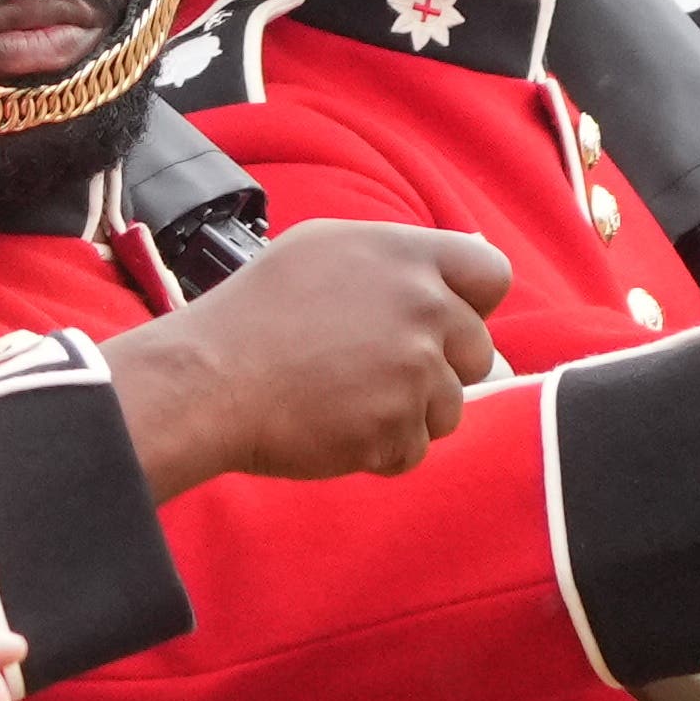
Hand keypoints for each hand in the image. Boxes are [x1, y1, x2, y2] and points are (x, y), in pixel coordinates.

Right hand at [99, 220, 509, 493]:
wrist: (207, 380)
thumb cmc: (254, 315)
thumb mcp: (323, 250)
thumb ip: (396, 261)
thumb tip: (454, 292)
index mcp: (406, 256)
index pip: (492, 274)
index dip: (471, 303)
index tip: (440, 322)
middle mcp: (422, 307)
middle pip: (478, 350)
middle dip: (438, 367)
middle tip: (374, 370)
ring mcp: (414, 371)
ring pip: (449, 407)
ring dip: (408, 413)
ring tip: (344, 399)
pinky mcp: (397, 428)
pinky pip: (413, 450)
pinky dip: (380, 450)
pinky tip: (333, 427)